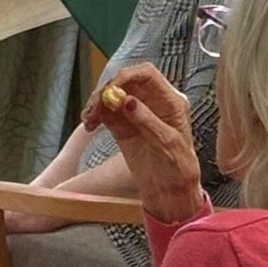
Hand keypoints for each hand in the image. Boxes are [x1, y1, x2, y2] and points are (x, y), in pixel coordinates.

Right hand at [78, 63, 201, 221]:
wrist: (170, 192)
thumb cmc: (178, 167)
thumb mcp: (167, 144)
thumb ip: (147, 121)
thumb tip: (127, 100)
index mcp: (170, 101)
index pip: (147, 74)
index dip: (127, 75)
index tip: (111, 88)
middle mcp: (152, 102)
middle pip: (124, 82)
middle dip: (107, 91)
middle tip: (95, 107)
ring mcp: (135, 113)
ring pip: (111, 96)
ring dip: (96, 103)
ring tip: (89, 119)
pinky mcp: (122, 125)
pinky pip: (104, 112)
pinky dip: (94, 115)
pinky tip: (89, 124)